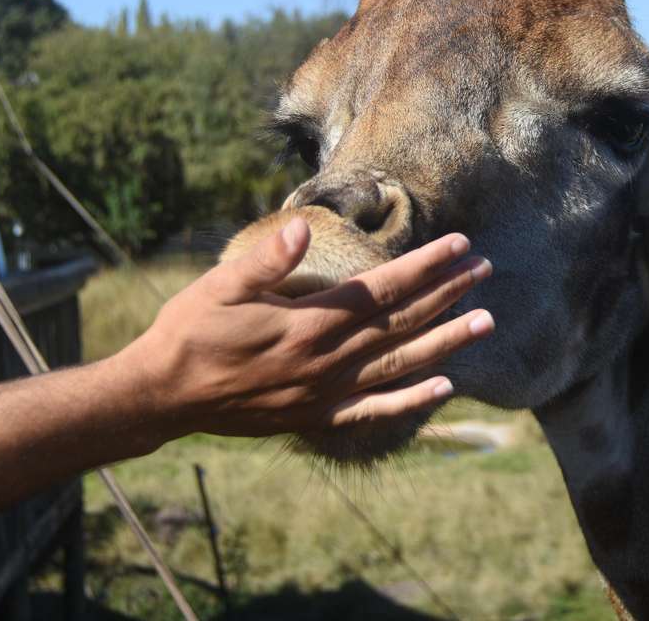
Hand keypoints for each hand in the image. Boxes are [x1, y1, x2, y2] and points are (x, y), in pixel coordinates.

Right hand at [121, 217, 492, 438]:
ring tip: (485, 321)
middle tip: (486, 272)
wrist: (162, 396)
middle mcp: (326, 360)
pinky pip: (373, 410)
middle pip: (401, 323)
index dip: (425, 267)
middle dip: (447, 294)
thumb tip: (300, 231)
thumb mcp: (218, 287)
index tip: (460, 247)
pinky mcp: (316, 417)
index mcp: (308, 323)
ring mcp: (324, 393)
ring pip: (399, 365)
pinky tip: (444, 387)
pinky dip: (411, 400)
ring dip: (446, 342)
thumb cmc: (189, 332)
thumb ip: (265, 261)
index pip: (382, 290)